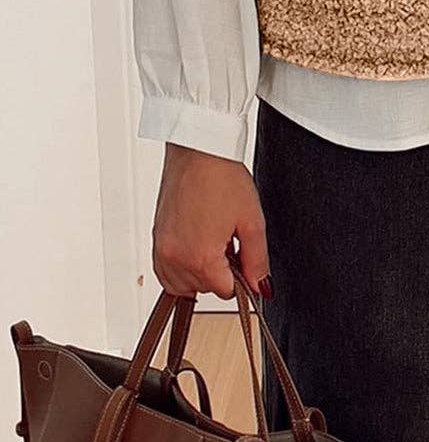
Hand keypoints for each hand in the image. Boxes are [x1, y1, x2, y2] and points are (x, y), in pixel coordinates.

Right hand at [152, 143, 270, 300]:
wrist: (198, 150)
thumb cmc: (223, 178)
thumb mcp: (252, 222)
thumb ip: (257, 262)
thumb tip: (260, 288)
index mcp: (201, 257)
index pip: (226, 292)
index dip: (240, 275)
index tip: (242, 255)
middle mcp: (175, 257)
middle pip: (204, 288)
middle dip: (220, 271)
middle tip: (229, 240)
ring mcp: (162, 249)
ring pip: (182, 285)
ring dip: (199, 272)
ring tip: (212, 240)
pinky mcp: (155, 238)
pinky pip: (165, 271)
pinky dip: (180, 266)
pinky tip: (196, 244)